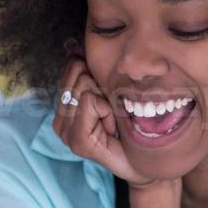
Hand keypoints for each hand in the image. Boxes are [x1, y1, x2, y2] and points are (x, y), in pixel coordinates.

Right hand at [54, 54, 153, 186]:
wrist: (147, 162)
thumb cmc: (131, 126)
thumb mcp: (109, 94)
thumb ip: (89, 72)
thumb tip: (71, 45)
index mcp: (65, 109)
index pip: (71, 67)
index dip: (94, 73)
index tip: (107, 96)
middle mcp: (60, 122)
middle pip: (78, 73)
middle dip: (101, 88)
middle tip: (111, 112)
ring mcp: (66, 133)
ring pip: (84, 86)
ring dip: (106, 101)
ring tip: (112, 121)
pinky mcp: (77, 141)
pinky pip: (90, 102)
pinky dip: (107, 111)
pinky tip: (112, 129)